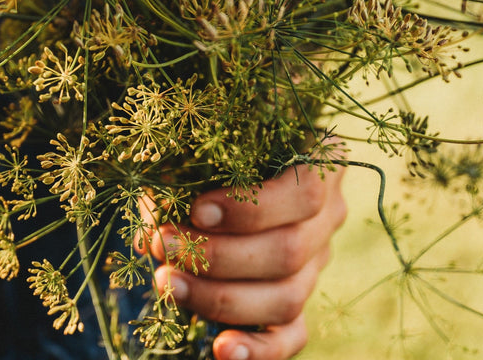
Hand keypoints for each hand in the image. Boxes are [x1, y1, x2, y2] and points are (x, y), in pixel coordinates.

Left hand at [151, 161, 346, 359]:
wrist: (228, 165)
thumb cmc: (213, 145)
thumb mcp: (205, 144)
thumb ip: (185, 171)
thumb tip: (154, 229)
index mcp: (320, 160)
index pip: (306, 190)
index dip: (251, 208)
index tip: (196, 211)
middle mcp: (328, 214)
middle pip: (290, 250)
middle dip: (218, 256)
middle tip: (164, 245)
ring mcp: (318, 262)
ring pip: (288, 297)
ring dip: (221, 298)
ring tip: (168, 283)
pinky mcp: (301, 300)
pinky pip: (292, 336)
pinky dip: (258, 349)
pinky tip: (221, 349)